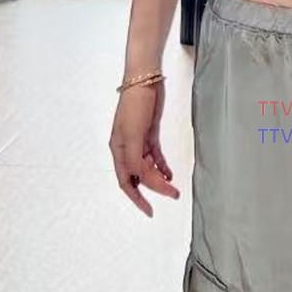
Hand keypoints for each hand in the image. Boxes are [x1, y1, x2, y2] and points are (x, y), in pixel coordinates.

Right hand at [109, 79, 180, 216]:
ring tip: (173, 186)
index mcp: (118, 150)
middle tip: (173, 194)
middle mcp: (126, 148)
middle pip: (140, 176)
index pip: (127, 181)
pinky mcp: (149, 133)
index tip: (149, 211)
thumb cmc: (134, 105)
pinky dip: (162, 165)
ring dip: (160, 178)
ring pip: (148, 167)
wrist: (144, 80)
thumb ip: (135, 158)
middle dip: (155, 188)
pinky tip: (170, 172)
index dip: (137, 198)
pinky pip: (155, 155)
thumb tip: (139, 179)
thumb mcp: (133, 134)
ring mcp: (138, 140)